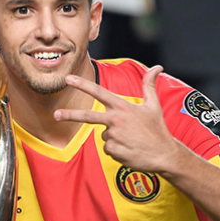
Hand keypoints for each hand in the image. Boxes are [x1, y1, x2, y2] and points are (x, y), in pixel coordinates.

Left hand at [54, 66, 181, 172]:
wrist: (164, 154)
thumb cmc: (158, 129)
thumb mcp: (153, 105)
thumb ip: (149, 85)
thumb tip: (158, 66)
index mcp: (122, 107)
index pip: (99, 92)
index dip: (82, 85)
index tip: (68, 79)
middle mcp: (115, 120)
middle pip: (87, 117)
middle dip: (69, 115)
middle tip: (55, 114)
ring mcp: (113, 136)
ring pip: (104, 135)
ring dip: (115, 137)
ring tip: (131, 140)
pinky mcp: (112, 151)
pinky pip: (108, 148)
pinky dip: (117, 149)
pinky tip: (130, 149)